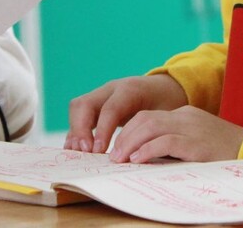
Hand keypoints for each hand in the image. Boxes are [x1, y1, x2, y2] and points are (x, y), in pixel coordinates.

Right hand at [64, 74, 187, 153]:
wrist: (165, 88)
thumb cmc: (167, 104)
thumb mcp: (166, 114)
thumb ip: (153, 129)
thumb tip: (143, 153)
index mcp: (130, 90)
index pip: (110, 108)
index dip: (102, 130)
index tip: (99, 151)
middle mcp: (111, 89)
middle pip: (85, 104)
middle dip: (81, 129)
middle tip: (86, 152)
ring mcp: (101, 95)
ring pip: (78, 108)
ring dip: (75, 131)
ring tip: (78, 153)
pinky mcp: (97, 104)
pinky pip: (80, 115)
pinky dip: (76, 132)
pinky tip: (77, 150)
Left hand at [109, 106, 242, 163]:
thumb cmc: (227, 154)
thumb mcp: (198, 144)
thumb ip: (176, 145)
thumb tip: (148, 158)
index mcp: (185, 115)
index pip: (149, 116)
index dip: (130, 131)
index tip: (118, 148)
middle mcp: (186, 116)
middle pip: (145, 119)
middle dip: (125, 136)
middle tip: (113, 156)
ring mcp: (192, 128)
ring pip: (150, 127)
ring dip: (130, 143)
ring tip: (120, 159)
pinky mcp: (197, 143)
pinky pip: (166, 142)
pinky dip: (148, 149)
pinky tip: (138, 159)